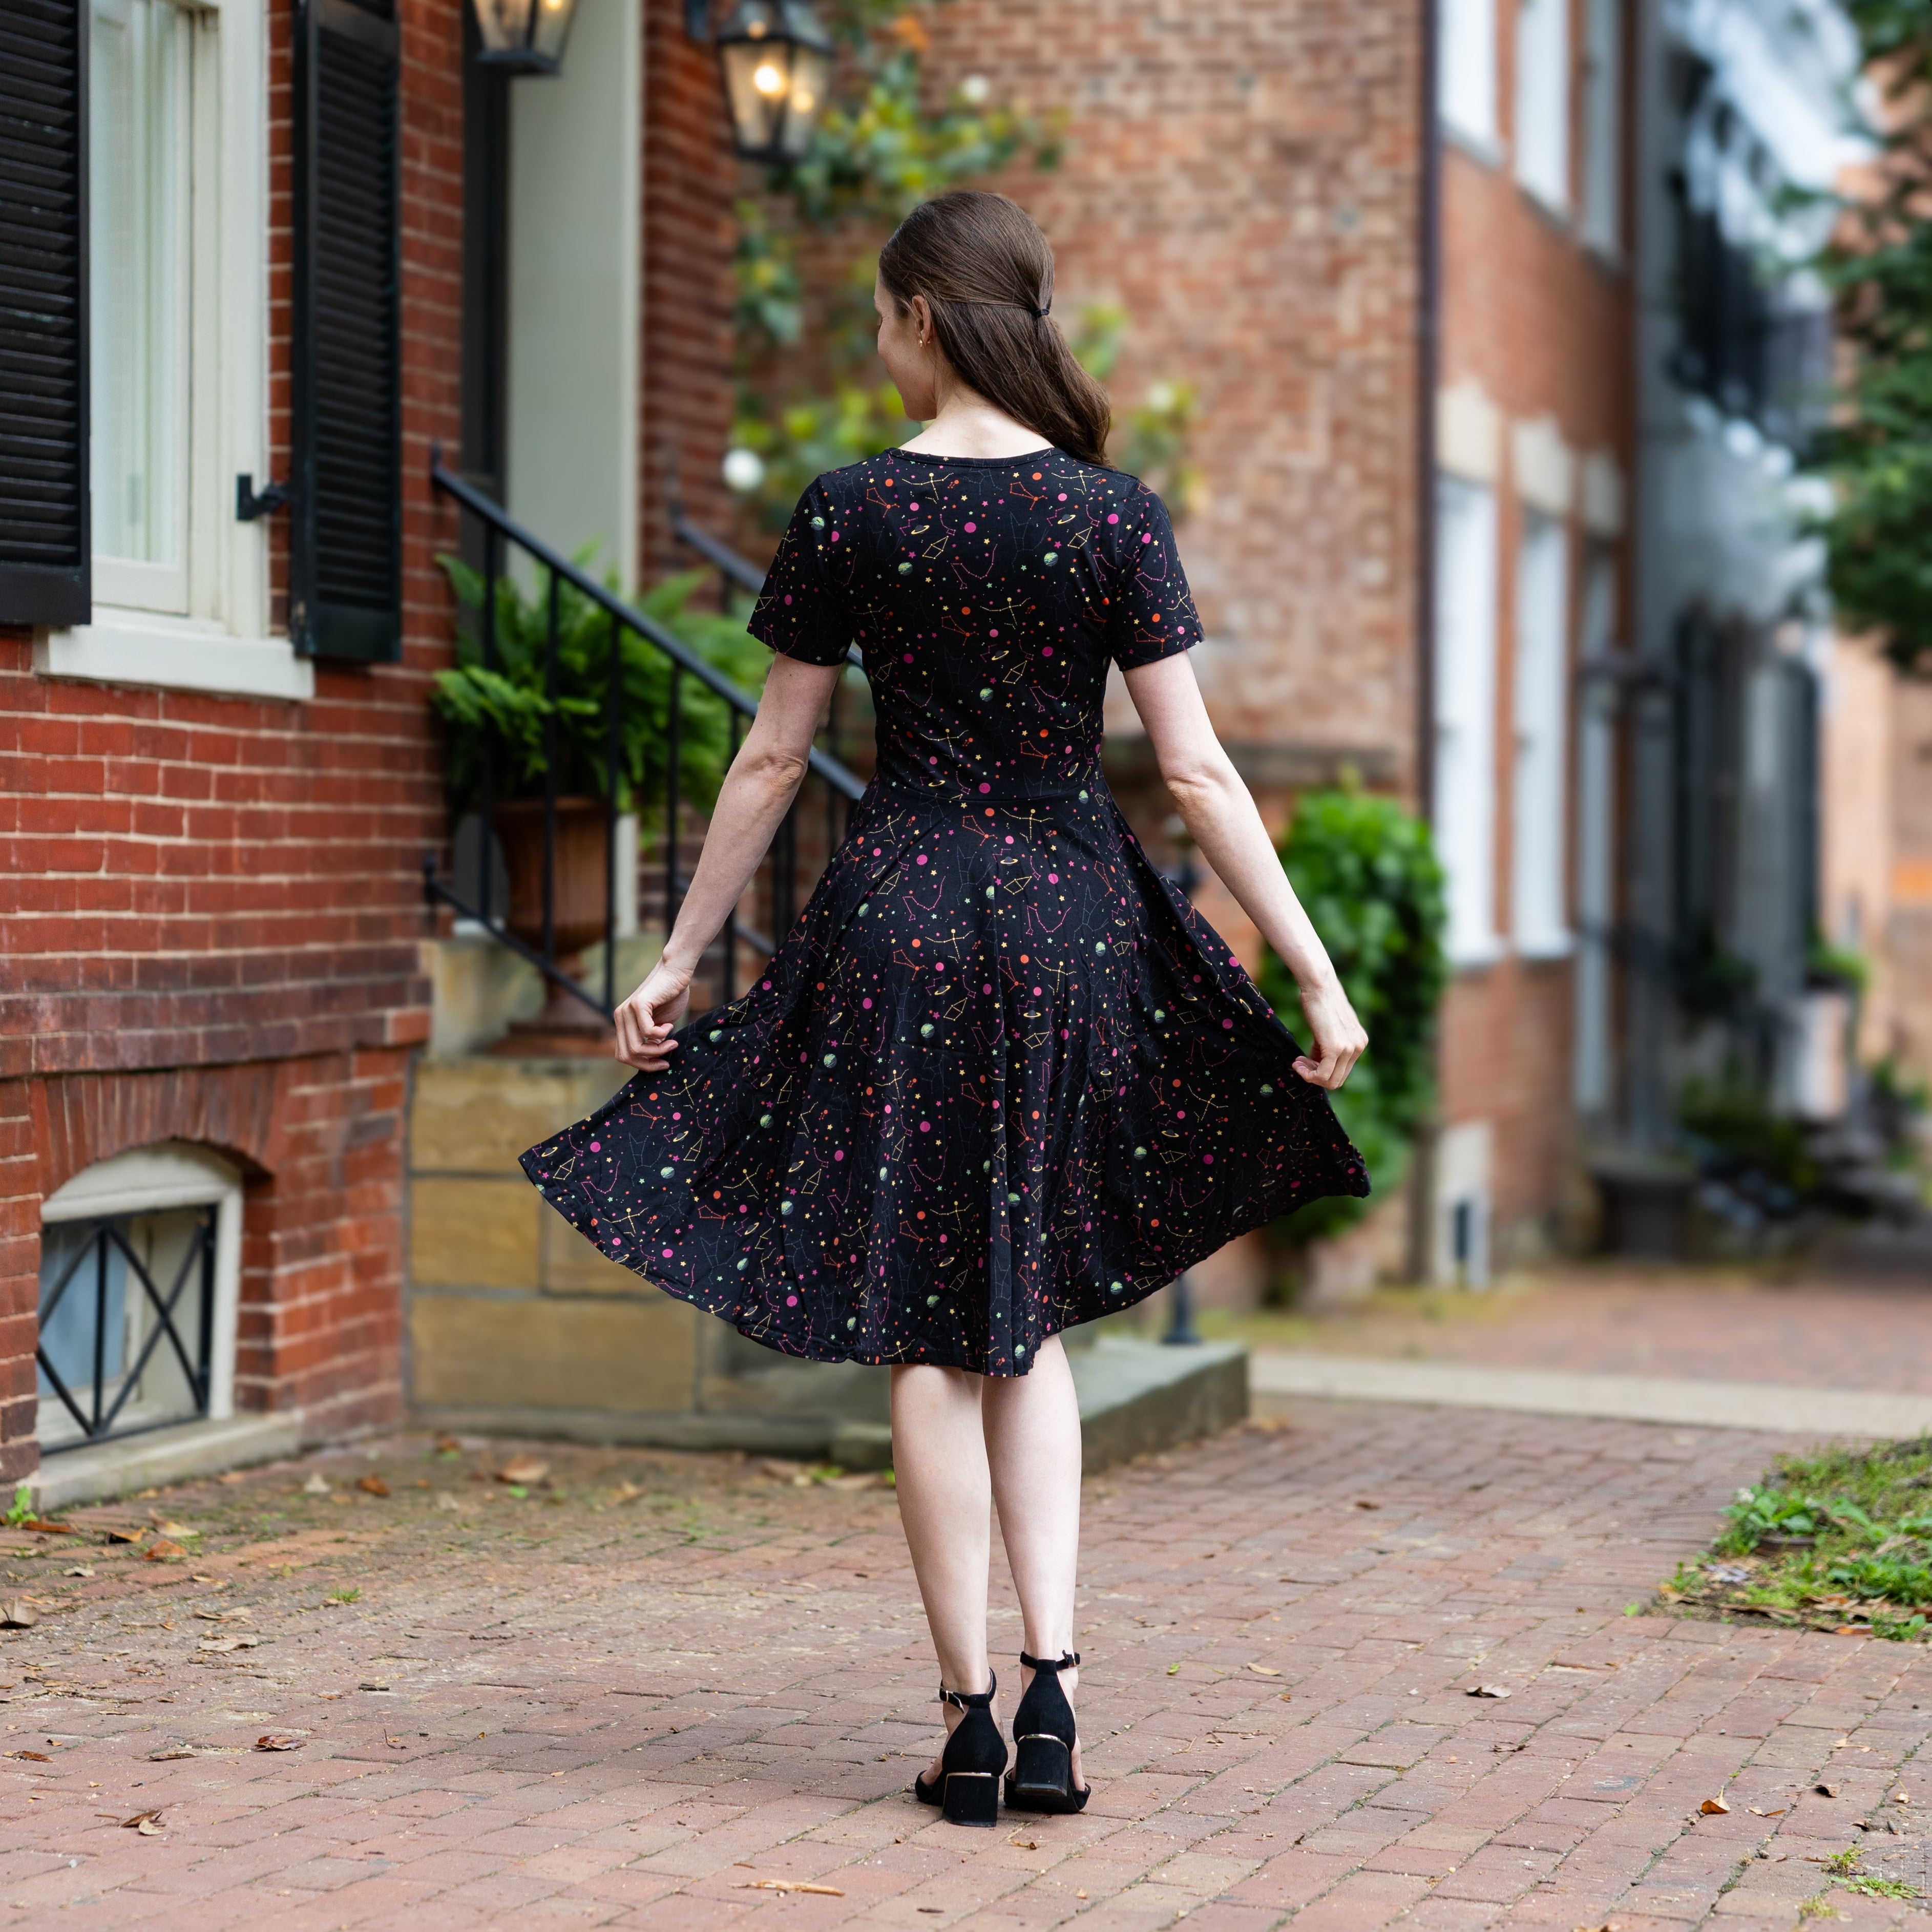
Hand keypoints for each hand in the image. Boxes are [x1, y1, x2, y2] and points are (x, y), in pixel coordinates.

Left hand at [614, 956, 694, 1071]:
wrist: (676, 973)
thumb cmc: (671, 997)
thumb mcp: (659, 1025)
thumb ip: (651, 1040)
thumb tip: (651, 1059)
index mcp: (622, 1023)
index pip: (623, 1055)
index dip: (642, 1064)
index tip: (662, 1063)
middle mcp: (620, 1017)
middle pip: (626, 1055)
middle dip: (648, 1062)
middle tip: (667, 1058)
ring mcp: (626, 1010)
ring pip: (635, 1047)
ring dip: (658, 1050)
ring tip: (672, 1042)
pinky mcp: (638, 1004)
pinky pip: (647, 1032)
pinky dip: (662, 1034)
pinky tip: (670, 1026)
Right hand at [1293, 979, 1366, 1090]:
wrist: (1319, 985)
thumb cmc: (1319, 1001)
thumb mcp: (1329, 1027)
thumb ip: (1329, 1045)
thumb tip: (1316, 1064)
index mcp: (1359, 1041)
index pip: (1342, 1071)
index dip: (1321, 1070)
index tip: (1305, 1060)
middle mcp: (1359, 1046)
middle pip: (1338, 1079)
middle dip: (1315, 1076)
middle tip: (1299, 1063)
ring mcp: (1350, 1048)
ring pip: (1331, 1080)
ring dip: (1310, 1075)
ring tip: (1297, 1062)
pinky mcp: (1336, 1048)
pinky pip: (1323, 1074)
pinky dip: (1308, 1074)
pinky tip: (1297, 1062)